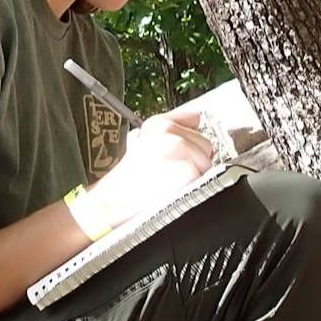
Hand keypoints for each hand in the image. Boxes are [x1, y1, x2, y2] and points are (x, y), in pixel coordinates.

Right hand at [80, 114, 212, 231]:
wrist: (113, 202)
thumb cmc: (128, 179)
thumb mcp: (145, 143)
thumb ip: (171, 133)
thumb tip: (195, 133)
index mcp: (159, 124)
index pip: (195, 118)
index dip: (192, 136)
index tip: (187, 147)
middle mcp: (170, 132)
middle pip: (206, 142)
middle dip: (196, 157)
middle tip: (172, 170)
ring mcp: (181, 150)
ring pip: (207, 160)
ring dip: (196, 172)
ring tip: (171, 179)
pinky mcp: (189, 170)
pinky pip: (205, 176)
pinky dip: (194, 184)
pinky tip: (175, 187)